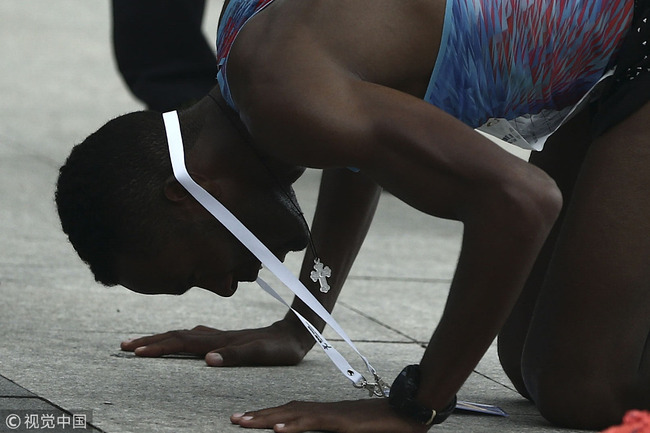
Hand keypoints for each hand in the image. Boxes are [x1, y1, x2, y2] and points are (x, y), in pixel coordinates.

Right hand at [120, 320, 310, 366]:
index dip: (159, 347)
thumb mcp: (262, 354)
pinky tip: (179, 340)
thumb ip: (236, 355)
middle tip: (123, 345)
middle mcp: (217, 336)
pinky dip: (178, 338)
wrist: (296, 333)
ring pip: (184, 334)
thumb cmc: (280, 349)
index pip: (183, 342)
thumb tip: (207, 359)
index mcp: (221, 340)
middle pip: (177, 335)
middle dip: (150, 340)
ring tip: (140, 343)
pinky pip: (195, 337)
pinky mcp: (226, 338)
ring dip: (161, 338)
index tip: (135, 352)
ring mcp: (220, 335)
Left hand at [230, 398, 429, 432]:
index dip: (269, 414)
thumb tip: (329, 429)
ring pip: (293, 414)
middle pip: (286, 410)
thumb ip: (339, 430)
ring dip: (266, 419)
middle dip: (259, 416)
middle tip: (233, 419)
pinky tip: (277, 432)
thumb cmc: (385, 424)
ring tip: (242, 422)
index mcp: (327, 413)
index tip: (247, 418)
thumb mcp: (355, 432)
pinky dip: (294, 427)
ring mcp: (333, 415)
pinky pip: (313, 423)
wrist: (409, 410)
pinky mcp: (342, 423)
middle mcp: (326, 410)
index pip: (292, 411)